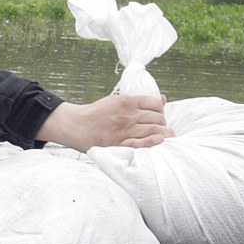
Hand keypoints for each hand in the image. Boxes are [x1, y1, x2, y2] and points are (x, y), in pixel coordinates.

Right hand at [36, 94, 172, 152]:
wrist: (75, 125)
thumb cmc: (96, 113)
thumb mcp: (116, 100)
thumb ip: (138, 101)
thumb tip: (163, 100)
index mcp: (127, 101)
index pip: (155, 104)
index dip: (161, 110)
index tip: (160, 116)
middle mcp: (127, 115)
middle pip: (157, 118)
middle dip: (163, 123)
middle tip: (163, 128)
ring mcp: (123, 130)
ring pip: (152, 130)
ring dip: (164, 134)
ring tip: (168, 136)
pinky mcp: (118, 144)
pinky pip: (139, 144)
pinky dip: (151, 142)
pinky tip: (159, 141)